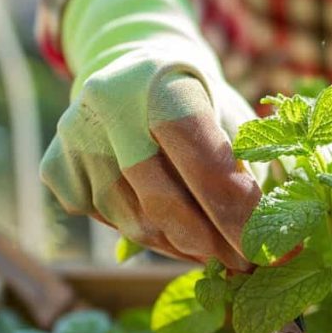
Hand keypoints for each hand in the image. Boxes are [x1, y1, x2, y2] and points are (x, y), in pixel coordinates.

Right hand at [41, 46, 260, 269]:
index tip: (270, 255)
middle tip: (245, 265)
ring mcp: (75, 137)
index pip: (207, 169)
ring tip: (214, 250)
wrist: (135, 67)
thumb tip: (276, 250)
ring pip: (133, 224)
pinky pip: (106, 223)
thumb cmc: (201, 102)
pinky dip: (143, 236)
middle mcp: (110, 105)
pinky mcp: (55, 165)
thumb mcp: (234, 121)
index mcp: (166, 84)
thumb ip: (249, 178)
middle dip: (211, 244)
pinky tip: (170, 229)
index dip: (240, 220)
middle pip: (164, 203)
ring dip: (180, 247)